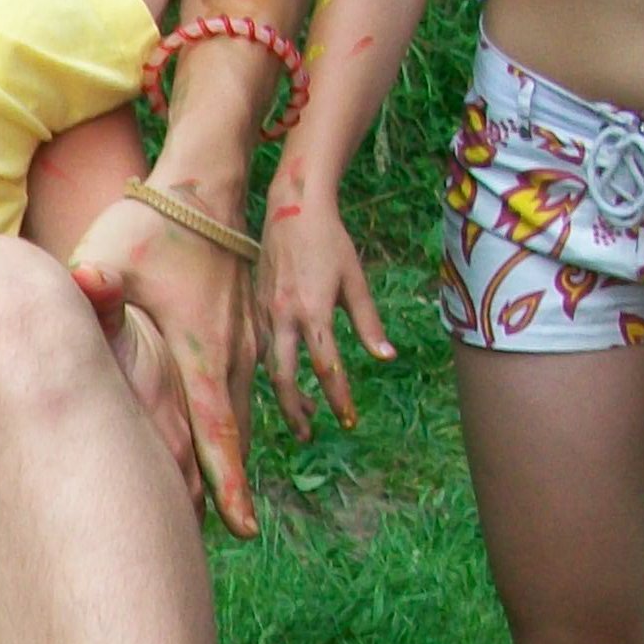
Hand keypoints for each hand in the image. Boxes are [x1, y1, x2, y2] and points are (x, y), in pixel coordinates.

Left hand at [69, 191, 260, 536]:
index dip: (228, 483)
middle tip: (222, 545)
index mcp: (201, 347)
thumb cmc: (149, 221)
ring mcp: (241, 343)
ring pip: (237, 420)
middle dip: (228, 494)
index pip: (216, 430)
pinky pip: (236, 396)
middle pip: (231, 440)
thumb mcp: (111, 253)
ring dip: (230, 466)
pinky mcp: (239, 334)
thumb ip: (96, 284)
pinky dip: (230, 432)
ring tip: (222, 519)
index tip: (240, 529)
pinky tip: (222, 460)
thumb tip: (81, 286)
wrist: (203, 184)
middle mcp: (230, 353)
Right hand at [256, 194, 394, 440]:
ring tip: (305, 416)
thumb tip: (386, 358)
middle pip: (284, 379)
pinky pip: (265, 349)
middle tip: (310, 435)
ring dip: (287, 395)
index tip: (350, 421)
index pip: (327, 367)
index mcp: (312, 312)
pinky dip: (278, 370)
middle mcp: (284, 318)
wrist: (292, 208)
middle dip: (296, 411)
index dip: (339, 398)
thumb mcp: (355, 280)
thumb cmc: (330, 241)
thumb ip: (369, 322)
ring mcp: (266, 314)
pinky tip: (291, 379)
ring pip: (271, 367)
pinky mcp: (258, 308)